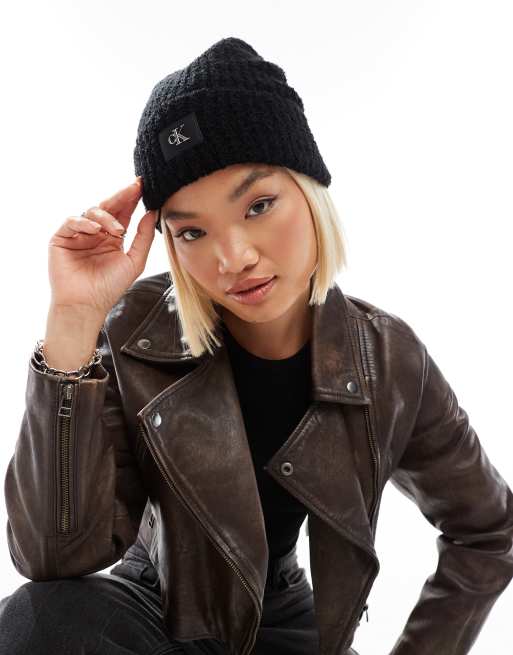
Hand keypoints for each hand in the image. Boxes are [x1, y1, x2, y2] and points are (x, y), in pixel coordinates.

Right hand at [47, 177, 156, 319]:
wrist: (86, 305)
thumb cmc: (110, 287)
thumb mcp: (134, 261)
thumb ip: (144, 237)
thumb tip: (152, 213)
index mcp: (112, 238)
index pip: (123, 213)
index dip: (132, 199)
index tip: (143, 186)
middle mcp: (96, 234)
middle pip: (108, 207)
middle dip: (122, 196)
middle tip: (135, 187)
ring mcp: (78, 235)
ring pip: (91, 212)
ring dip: (106, 217)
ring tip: (117, 230)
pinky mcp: (61, 238)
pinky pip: (71, 221)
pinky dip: (84, 222)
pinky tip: (95, 230)